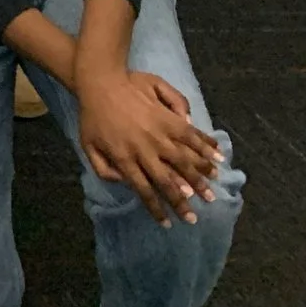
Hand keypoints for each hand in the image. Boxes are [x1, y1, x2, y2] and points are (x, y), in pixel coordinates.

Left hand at [75, 67, 221, 224]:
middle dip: (182, 202)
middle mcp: (145, 150)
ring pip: (184, 161)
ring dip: (199, 178)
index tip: (169, 223)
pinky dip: (205, 146)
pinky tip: (218, 156)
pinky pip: (190, 135)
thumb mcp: (87, 146)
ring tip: (211, 192)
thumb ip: (104, 170)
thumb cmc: (93, 116)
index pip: (144, 190)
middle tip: (194, 218)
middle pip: (168, 181)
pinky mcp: (168, 118)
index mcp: (124, 158)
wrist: (100, 83)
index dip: (158, 209)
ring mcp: (159, 133)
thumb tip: (126, 183)